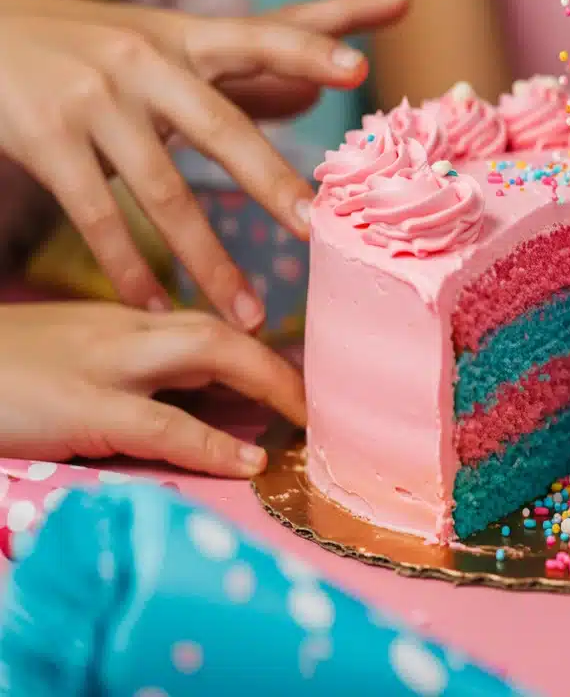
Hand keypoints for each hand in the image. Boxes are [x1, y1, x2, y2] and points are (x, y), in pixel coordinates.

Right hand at [0, 0, 392, 327]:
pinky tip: (156, 306)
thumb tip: (309, 95)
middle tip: (316, 232)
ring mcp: (93, 98)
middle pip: (220, 129)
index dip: (308, 51)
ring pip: (162, 193)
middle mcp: (143, 61)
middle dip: (271, 184)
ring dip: (208, 261)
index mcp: (182, 37)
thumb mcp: (157, 40)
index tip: (360, 70)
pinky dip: (129, 267)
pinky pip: (96, 215)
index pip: (255, 37)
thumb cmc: (89, 46)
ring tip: (248, 317)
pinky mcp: (45, 135)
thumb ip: (225, 70)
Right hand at [0, 303, 304, 476]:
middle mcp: (121, 331)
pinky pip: (160, 421)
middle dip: (278, 365)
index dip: (261, 353)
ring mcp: (101, 364)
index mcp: (122, 324)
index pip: (208, 325)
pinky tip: (248, 460)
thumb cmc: (5, 371)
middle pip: (219, 331)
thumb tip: (208, 403)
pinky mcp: (79, 406)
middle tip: (323, 400)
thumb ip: (139, 373)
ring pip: (206, 354)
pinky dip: (211, 441)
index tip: (301, 381)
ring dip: (268, 384)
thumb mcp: (76, 362)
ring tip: (310, 419)